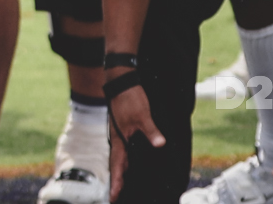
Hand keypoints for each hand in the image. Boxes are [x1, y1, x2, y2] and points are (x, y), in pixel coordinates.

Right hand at [106, 81, 164, 200]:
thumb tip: (160, 144)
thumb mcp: (142, 114)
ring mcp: (121, 134)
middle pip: (118, 165)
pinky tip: (135, 161)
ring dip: (123, 171)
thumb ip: (151, 131)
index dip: (116, 182)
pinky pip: (126, 149)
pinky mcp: (125, 128)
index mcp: (120, 139)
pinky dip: (129, 159)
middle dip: (118, 181)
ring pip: (122, 157)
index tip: (113, 197)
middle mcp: (118, 139)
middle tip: (118, 196)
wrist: (122, 80)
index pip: (117, 165)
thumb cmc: (130, 97)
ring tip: (127, 184)